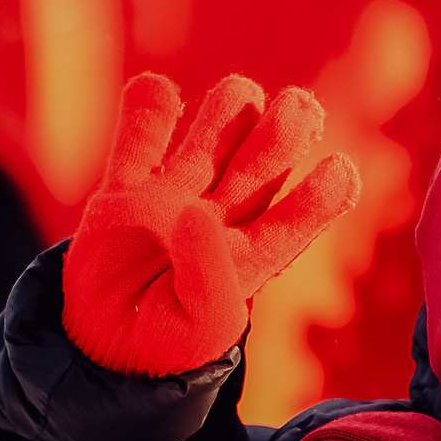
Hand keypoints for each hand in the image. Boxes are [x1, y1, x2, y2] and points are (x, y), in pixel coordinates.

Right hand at [62, 72, 360, 377]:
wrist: (100, 348)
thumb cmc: (162, 346)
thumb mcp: (196, 331)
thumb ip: (208, 279)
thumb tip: (196, 214)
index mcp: (249, 259)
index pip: (295, 220)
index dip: (322, 196)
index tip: (341, 169)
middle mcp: (219, 219)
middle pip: (262, 161)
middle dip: (286, 131)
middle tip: (301, 108)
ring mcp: (172, 198)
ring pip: (211, 136)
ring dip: (230, 107)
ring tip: (241, 96)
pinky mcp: (124, 192)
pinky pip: (137, 141)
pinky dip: (146, 109)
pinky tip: (156, 91)